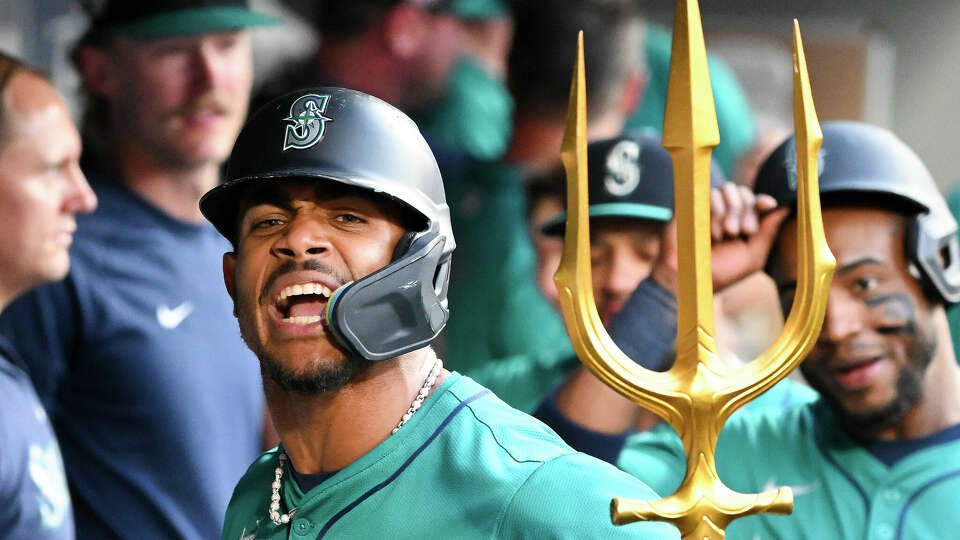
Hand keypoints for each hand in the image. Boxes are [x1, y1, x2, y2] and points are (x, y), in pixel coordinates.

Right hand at [651, 182, 789, 293]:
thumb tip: (786, 207)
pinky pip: (711, 193)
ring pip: (727, 189)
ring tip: (726, 234)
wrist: (692, 280)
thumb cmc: (722, 273)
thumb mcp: (753, 256)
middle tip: (744, 232)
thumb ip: (769, 230)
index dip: (762, 200)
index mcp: (739, 223)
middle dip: (747, 210)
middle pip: (743, 191)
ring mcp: (706, 207)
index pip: (754, 200)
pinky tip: (714, 232)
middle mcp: (723, 213)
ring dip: (731, 211)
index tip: (769, 204)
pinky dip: (716, 211)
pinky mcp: (691, 204)